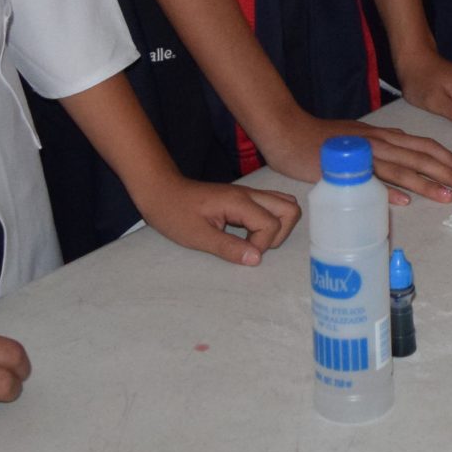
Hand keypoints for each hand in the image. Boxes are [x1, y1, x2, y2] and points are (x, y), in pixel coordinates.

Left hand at [132, 176, 300, 264]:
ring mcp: (249, 194)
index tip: (240, 252)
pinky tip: (250, 233)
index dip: (261, 245)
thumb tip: (257, 259)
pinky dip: (270, 221)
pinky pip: (272, 205)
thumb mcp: (197, 236)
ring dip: (278, 227)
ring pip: (285, 205)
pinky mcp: (245, 198)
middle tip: (255, 246)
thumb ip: (228, 248)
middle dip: (279, 234)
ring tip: (254, 241)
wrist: (161, 192)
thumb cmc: (175, 214)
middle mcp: (250, 194)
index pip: (271, 224)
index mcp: (239, 202)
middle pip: (290, 209)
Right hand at [259, 113, 451, 206]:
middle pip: (420, 157)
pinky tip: (405, 202)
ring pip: (402, 169)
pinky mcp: (344, 169)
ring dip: (427, 184)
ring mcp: (362, 155)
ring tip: (449, 196)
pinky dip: (388, 190)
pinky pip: (369, 181)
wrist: (289, 131)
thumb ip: (383, 150)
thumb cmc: (324, 139)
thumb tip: (404, 164)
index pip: (424, 145)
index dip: (448, 157)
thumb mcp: (361, 139)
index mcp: (384, 137)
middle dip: (449, 172)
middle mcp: (379, 143)